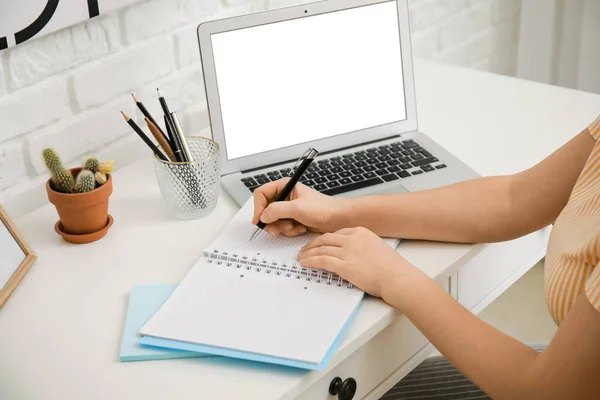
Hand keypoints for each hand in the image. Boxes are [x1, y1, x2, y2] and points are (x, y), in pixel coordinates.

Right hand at [252, 178, 350, 236]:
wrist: (338, 219)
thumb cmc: (323, 208)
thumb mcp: (297, 208)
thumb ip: (277, 210)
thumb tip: (262, 216)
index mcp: (285, 186)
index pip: (261, 194)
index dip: (258, 207)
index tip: (259, 220)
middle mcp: (284, 196)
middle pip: (265, 210)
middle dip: (272, 222)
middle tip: (276, 230)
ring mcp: (288, 209)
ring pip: (273, 221)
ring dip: (283, 227)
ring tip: (295, 226)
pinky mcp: (293, 219)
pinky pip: (282, 227)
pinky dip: (290, 231)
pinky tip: (301, 228)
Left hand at [297, 227, 425, 300]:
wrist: (397, 278)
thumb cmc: (391, 268)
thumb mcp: (376, 247)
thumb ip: (362, 246)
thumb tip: (351, 253)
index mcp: (360, 232)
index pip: (336, 233)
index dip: (323, 239)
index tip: (318, 243)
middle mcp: (352, 238)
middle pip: (325, 239)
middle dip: (312, 244)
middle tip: (304, 250)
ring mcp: (347, 251)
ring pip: (321, 249)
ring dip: (308, 253)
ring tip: (301, 258)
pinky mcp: (344, 265)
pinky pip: (321, 261)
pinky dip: (311, 261)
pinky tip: (305, 263)